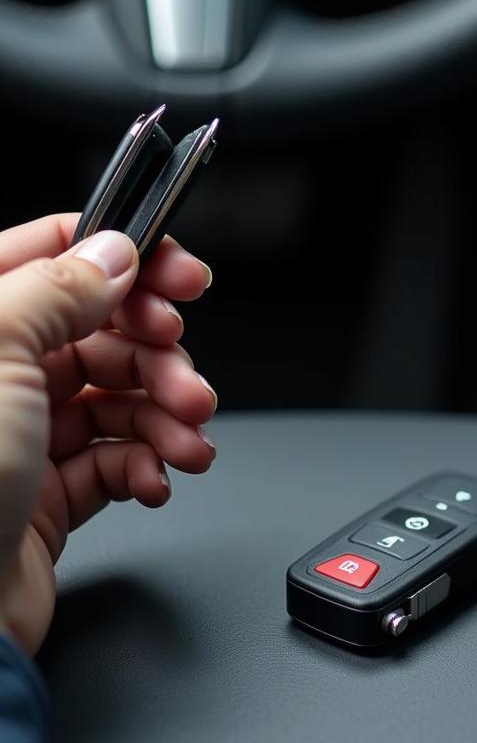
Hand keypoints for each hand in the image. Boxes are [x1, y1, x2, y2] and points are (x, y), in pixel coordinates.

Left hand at [0, 216, 215, 654]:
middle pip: (103, 332)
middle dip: (160, 355)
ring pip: (121, 395)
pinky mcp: (48, 489)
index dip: (128, 261)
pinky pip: (120, 456)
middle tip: (187, 377)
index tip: (184, 277)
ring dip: (168, 414)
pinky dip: (151, 462)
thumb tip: (114, 253)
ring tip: (189, 440)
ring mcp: (22, 433)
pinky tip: (158, 477)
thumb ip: (59, 288)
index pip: (54, 256)